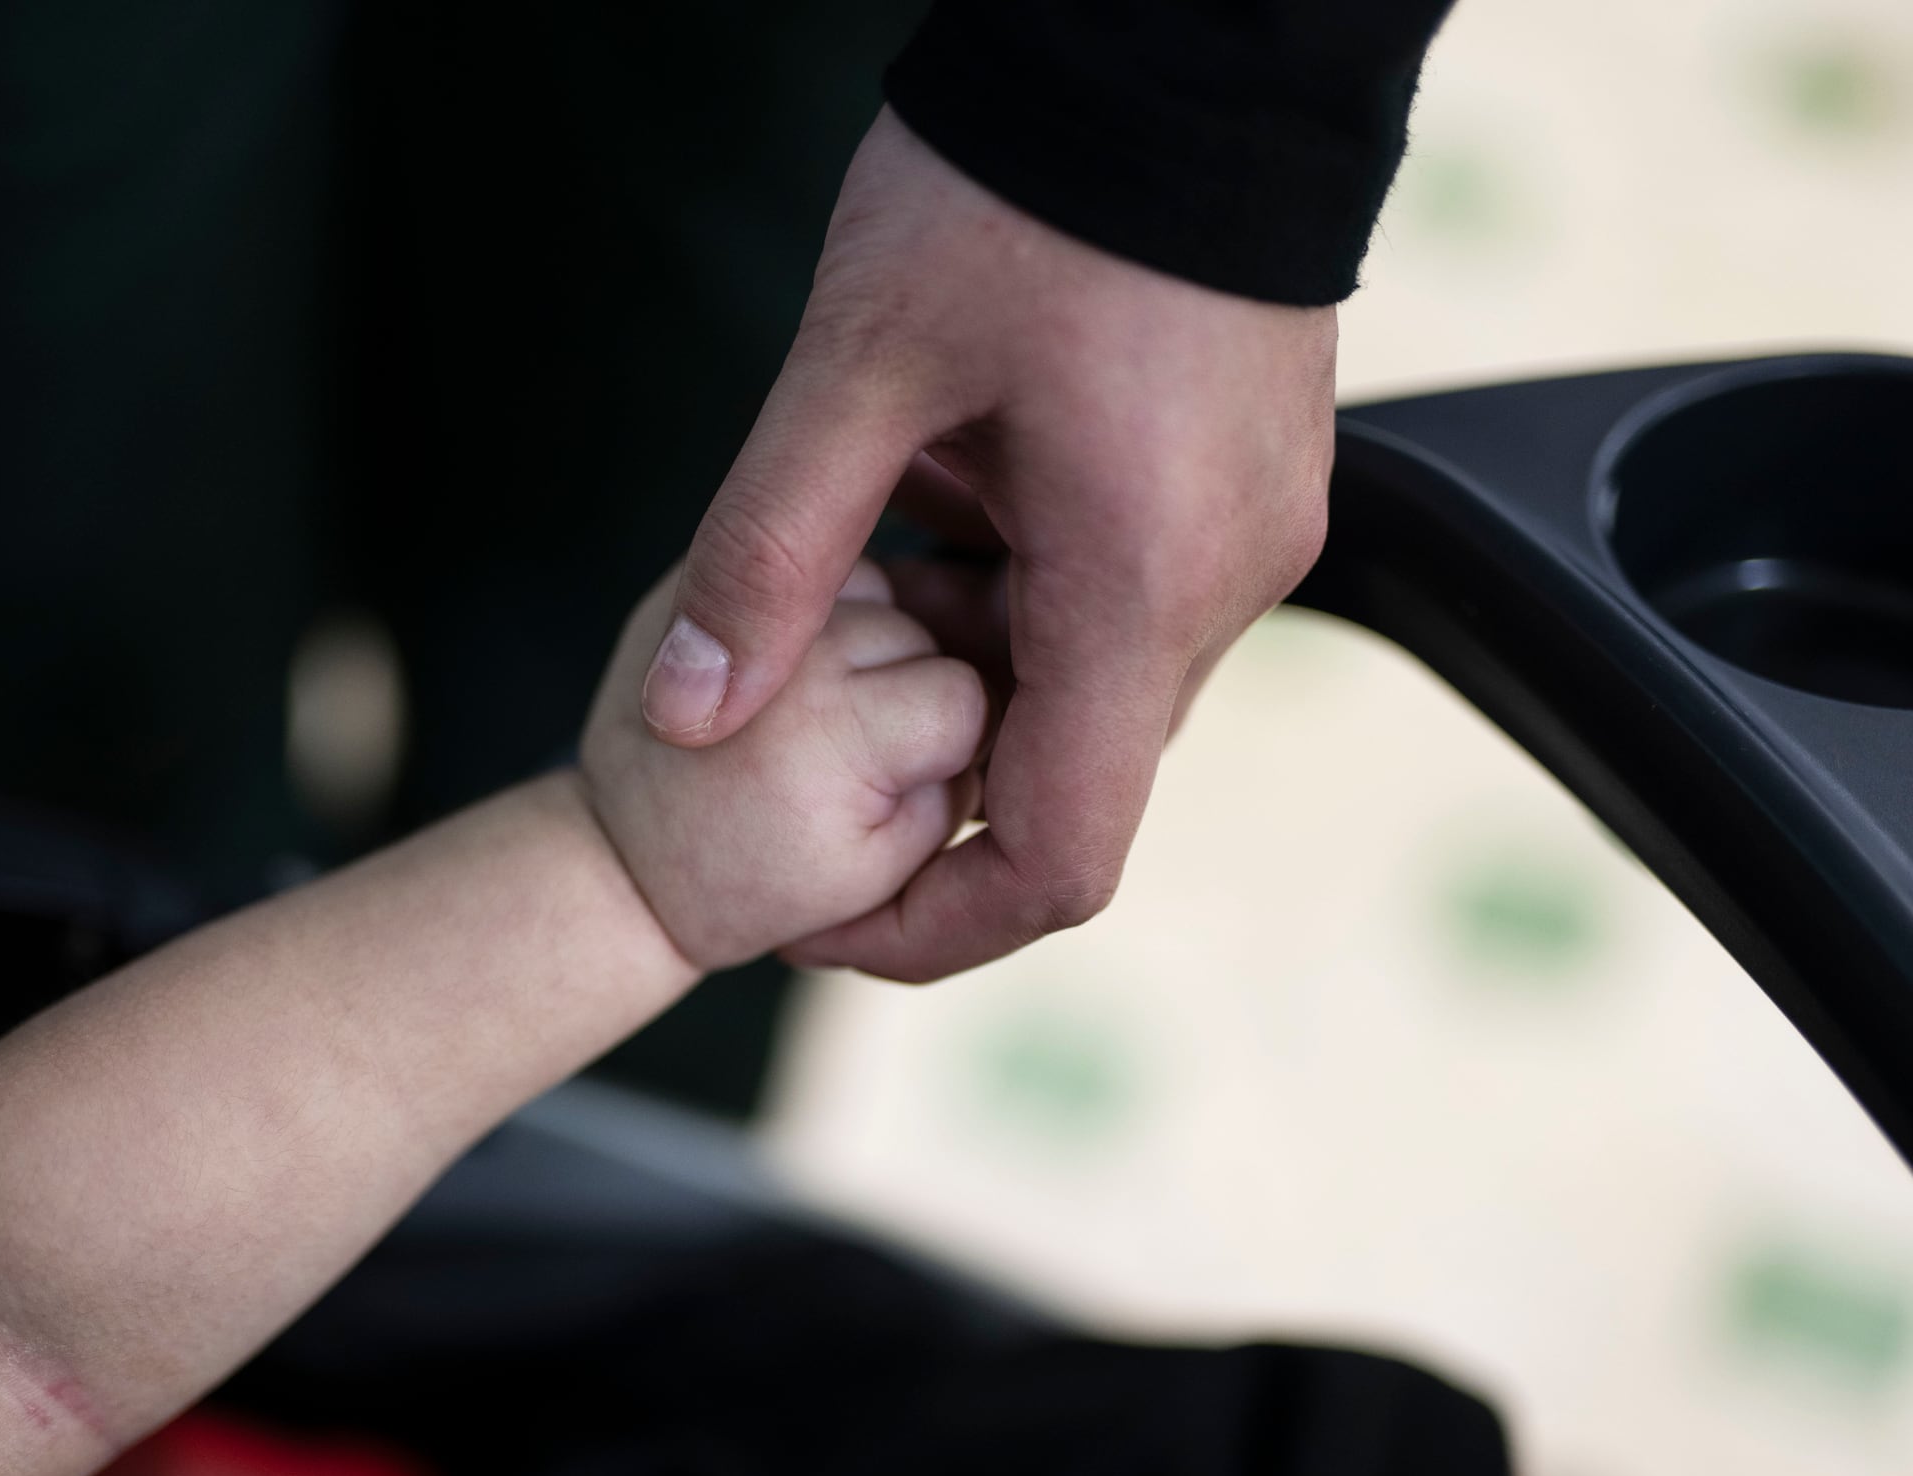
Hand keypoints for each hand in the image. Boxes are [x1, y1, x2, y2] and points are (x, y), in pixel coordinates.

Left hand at [643, 107, 1336, 979]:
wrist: (1193, 33)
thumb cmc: (1029, 177)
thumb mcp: (859, 369)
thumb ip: (767, 557)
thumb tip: (686, 715)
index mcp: (1139, 585)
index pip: (1059, 862)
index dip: (929, 925)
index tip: (821, 915)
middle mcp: (1222, 585)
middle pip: (1072, 776)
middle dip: (928, 775)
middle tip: (798, 715)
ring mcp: (1250, 533)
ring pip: (1095, 686)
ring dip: (970, 670)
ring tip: (865, 566)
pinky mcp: (1245, 484)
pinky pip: (1128, 603)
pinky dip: (1025, 599)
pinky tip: (949, 502)